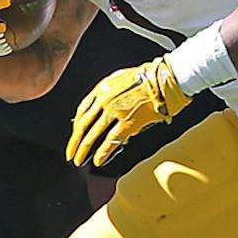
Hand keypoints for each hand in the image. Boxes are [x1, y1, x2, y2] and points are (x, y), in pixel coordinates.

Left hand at [68, 57, 189, 166]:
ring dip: (84, 149)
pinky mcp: (130, 122)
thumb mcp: (122, 78)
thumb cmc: (150, 76)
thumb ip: (109, 91)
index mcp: (102, 88)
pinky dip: (103, 152)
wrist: (167, 77)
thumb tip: (103, 106)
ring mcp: (116, 111)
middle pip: (83, 124)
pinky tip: (98, 160)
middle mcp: (105, 100)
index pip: (82, 110)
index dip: (75, 126)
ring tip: (80, 160)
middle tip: (70, 154)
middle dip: (75, 141)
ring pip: (93, 134)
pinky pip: (112, 140)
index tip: (74, 135)